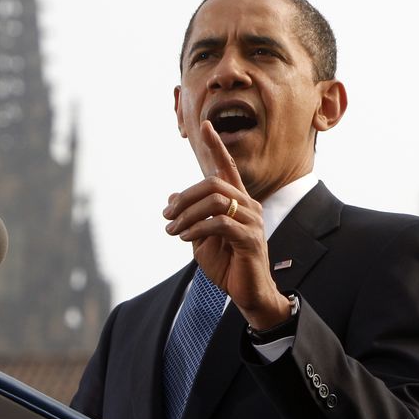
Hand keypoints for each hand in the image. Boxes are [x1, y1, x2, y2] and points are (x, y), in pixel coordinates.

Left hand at [163, 120, 290, 329]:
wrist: (248, 293)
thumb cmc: (227, 265)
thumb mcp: (201, 239)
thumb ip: (191, 217)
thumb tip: (171, 198)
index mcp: (239, 202)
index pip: (227, 169)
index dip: (217, 147)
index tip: (205, 125)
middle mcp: (249, 206)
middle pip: (214, 184)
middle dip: (185, 197)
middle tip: (166, 216)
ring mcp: (253, 221)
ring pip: (216, 201)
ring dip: (187, 214)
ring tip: (172, 230)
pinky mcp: (250, 239)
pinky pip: (220, 223)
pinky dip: (197, 228)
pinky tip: (185, 237)